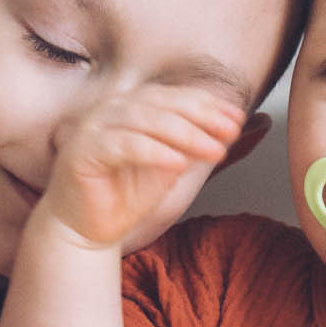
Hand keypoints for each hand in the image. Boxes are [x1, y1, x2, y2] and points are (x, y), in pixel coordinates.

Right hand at [43, 82, 245, 252]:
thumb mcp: (174, 166)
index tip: (238, 119)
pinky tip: (177, 163)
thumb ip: (200, 145)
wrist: (86, 229)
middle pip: (160, 103)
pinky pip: (121, 146)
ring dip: (183, 133)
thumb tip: (244, 127)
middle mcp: (112, 110)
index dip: (208, 105)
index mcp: (133, 107)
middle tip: (230, 132)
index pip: (174, 97)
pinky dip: (152, 152)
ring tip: (212, 150)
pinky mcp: (82, 152)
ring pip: (143, 120)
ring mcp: (93, 128)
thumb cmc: (127, 194)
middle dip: (200, 116)